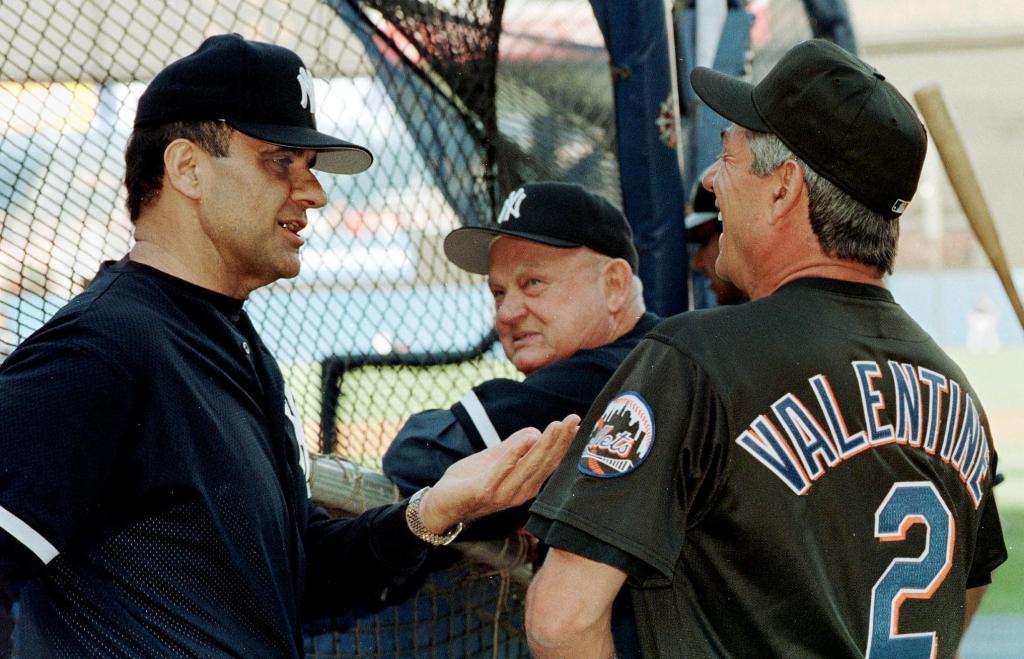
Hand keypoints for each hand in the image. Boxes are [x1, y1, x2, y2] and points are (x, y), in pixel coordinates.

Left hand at [417, 414, 579, 533]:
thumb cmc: (473, 479)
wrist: (444, 502)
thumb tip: (537, 432)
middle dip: (561, 440)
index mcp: (528, 483)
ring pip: (530, 465)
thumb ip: (517, 447)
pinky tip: (527, 438)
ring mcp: (505, 492)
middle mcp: (522, 490)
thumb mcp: (499, 458)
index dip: (565, 443)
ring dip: (545, 444)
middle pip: (546, 462)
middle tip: (574, 420)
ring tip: (557, 426)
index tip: (578, 424)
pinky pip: (503, 469)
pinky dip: (516, 453)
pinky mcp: (486, 491)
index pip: (551, 461)